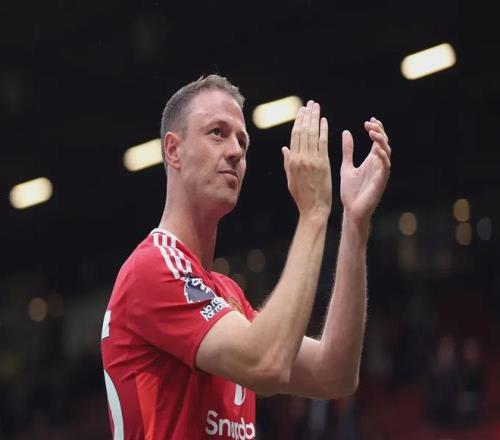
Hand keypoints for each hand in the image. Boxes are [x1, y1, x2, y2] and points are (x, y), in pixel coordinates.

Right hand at [282, 101, 331, 218]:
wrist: (314, 208)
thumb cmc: (302, 196)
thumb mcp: (290, 179)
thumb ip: (287, 162)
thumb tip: (284, 148)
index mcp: (291, 161)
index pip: (294, 136)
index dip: (298, 121)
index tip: (301, 111)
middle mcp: (301, 158)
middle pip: (303, 132)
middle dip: (306, 116)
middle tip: (310, 104)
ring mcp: (312, 160)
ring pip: (312, 134)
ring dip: (315, 118)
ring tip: (316, 107)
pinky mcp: (324, 163)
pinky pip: (323, 143)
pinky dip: (323, 130)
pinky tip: (324, 121)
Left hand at [340, 117, 390, 225]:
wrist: (352, 210)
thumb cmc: (350, 191)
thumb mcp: (346, 166)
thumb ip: (348, 150)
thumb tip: (346, 132)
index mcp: (371, 160)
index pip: (377, 140)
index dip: (376, 129)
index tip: (369, 120)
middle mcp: (379, 164)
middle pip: (384, 143)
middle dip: (379, 131)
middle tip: (370, 124)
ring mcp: (381, 171)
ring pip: (387, 151)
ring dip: (381, 141)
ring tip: (372, 132)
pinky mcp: (382, 180)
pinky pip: (386, 165)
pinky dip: (382, 155)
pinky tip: (375, 148)